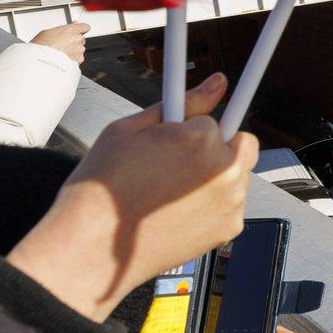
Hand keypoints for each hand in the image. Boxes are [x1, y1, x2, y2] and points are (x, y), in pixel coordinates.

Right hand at [6, 73, 256, 320]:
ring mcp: (231, 203)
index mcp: (201, 138)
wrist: (90, 249)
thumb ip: (182, 102)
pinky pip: (231, 206)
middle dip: (217, 147)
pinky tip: (176, 212)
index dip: (194, 126)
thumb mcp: (128, 130)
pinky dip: (213, 205)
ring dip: (215, 177)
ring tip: (169, 191)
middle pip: (241, 145)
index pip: (216, 117)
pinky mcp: (228, 230)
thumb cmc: (101, 190)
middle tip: (178, 161)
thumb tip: (218, 83)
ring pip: (237, 176)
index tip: (193, 131)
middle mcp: (225, 171)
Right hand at [31, 21, 90, 63]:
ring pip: (80, 49)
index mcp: (70, 30)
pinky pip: (79, 58)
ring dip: (74, 50)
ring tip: (62, 53)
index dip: (81, 29)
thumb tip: (68, 27)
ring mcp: (79, 49)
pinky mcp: (80, 59)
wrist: (42, 61)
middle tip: (63, 44)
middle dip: (74, 41)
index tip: (78, 30)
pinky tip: (64, 59)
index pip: (85, 26)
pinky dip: (74, 59)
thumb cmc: (41, 47)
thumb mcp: (47, 32)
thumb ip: (62, 29)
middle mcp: (77, 39)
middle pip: (81, 39)